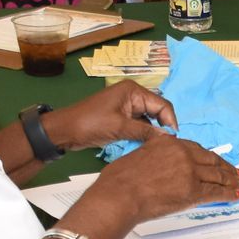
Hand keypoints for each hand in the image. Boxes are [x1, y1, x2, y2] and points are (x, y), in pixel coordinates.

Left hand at [51, 81, 177, 147]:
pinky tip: (148, 146)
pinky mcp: (122, 118)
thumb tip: (168, 138)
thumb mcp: (120, 127)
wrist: (65, 130)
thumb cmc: (89, 123)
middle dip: (164, 126)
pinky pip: (140, 125)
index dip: (170, 121)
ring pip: (150, 119)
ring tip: (160, 148)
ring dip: (154, 132)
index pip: (162, 104)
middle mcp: (132, 96)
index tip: (174, 139)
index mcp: (133, 91)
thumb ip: (145, 132)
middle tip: (168, 145)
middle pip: (158, 111)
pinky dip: (145, 135)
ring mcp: (127, 107)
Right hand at [83, 138, 238, 225]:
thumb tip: (160, 163)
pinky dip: (230, 193)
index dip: (209, 158)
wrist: (119, 195)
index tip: (215, 162)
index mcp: (169, 142)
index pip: (196, 149)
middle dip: (226, 168)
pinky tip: (237, 195)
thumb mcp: (139, 154)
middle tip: (236, 174)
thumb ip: (155, 155)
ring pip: (217, 176)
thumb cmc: (120, 179)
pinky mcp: (193, 190)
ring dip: (232, 181)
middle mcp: (183, 153)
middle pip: (211, 160)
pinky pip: (217, 192)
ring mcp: (190, 171)